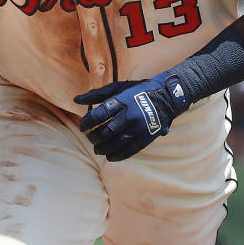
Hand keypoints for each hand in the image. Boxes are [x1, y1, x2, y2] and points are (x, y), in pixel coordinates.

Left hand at [74, 72, 188, 160]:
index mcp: (121, 101)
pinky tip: (109, 156)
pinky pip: (130, 150)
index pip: (98, 115)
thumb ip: (96, 95)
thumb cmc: (138, 90)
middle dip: (93, 137)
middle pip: (105, 131)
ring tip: (97, 148)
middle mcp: (130, 115)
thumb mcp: (118, 87)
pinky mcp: (147, 136)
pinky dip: (117, 155)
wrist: (168, 95)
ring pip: (116, 143)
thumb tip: (75, 100)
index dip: (87, 123)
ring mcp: (139, 127)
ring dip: (103, 148)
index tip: (82, 126)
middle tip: (89, 138)